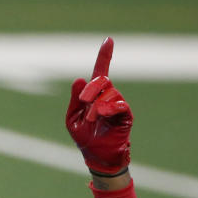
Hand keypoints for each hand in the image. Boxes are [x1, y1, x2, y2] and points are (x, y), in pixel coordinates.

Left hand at [66, 37, 132, 175]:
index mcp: (94, 95)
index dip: (104, 56)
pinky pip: (119, 105)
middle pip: (103, 80)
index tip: (108, 39)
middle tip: (84, 102)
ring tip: (93, 118)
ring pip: (110, 93)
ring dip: (98, 104)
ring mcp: (118, 105)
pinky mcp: (125, 115)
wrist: (97, 158)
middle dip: (92, 88)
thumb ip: (75, 100)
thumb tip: (79, 79)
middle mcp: (108, 97)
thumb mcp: (72, 118)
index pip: (100, 71)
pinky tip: (102, 114)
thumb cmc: (84, 138)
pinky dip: (109, 107)